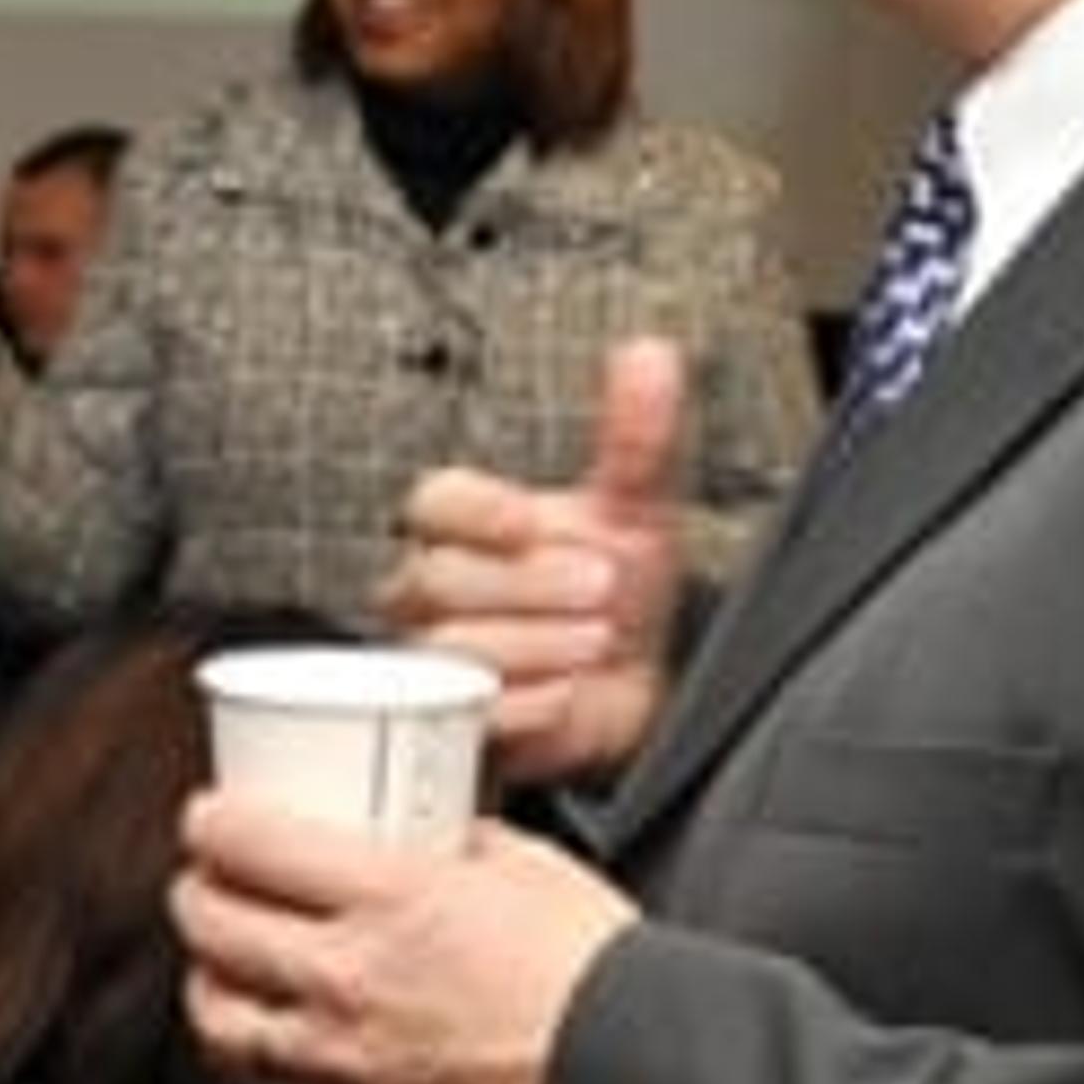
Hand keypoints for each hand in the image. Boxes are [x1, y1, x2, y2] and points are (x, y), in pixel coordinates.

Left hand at [172, 791, 633, 1083]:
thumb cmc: (596, 976)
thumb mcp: (524, 865)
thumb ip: (451, 839)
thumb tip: (415, 821)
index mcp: (395, 898)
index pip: (249, 841)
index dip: (211, 819)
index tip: (213, 814)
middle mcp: (353, 978)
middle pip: (212, 921)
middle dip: (197, 886)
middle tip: (211, 873)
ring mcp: (347, 1056)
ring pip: (216, 1011)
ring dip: (206, 972)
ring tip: (221, 953)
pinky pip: (260, 1081)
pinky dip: (242, 1047)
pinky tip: (256, 1024)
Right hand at [377, 337, 691, 786]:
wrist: (637, 685)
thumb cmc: (618, 589)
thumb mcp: (637, 507)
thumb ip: (636, 434)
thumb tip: (649, 356)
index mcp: (466, 525)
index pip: (436, 502)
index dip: (480, 512)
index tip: (531, 522)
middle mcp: (434, 590)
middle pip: (440, 577)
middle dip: (530, 582)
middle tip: (600, 585)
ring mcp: (435, 660)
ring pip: (449, 648)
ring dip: (535, 643)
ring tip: (594, 641)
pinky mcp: (449, 726)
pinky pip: (463, 716)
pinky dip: (525, 704)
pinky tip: (570, 692)